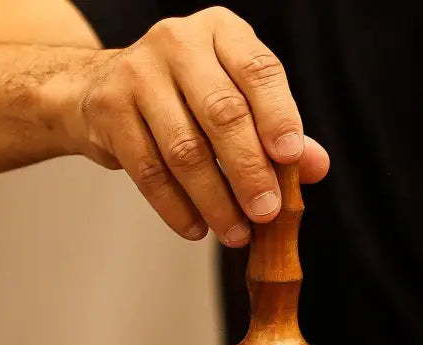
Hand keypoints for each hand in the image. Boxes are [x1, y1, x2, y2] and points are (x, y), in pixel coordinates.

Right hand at [61, 7, 330, 244]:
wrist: (105, 87)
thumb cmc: (192, 98)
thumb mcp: (243, 102)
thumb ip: (281, 133)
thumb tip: (317, 165)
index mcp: (223, 33)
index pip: (258, 70)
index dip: (278, 116)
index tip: (291, 159)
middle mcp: (178, 42)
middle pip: (222, 113)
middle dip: (249, 171)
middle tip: (267, 213)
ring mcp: (137, 72)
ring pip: (185, 148)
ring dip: (216, 201)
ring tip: (237, 234)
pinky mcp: (108, 110)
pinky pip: (149, 170)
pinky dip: (177, 207)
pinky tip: (197, 228)